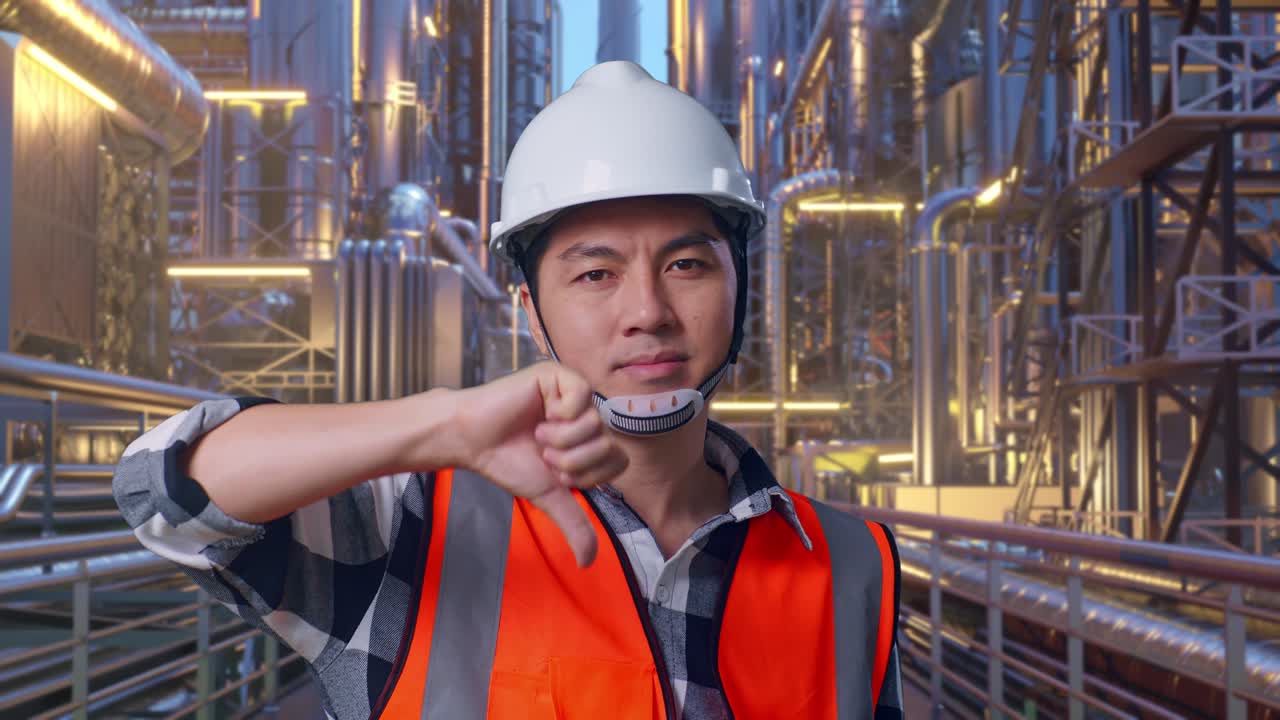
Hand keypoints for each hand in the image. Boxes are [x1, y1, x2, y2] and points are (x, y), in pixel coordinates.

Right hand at [450, 362, 627, 566]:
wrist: (473, 440)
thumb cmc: (507, 461)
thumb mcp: (548, 496)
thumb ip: (573, 524)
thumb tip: (588, 562)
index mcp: (588, 441)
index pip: (619, 461)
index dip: (589, 475)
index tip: (558, 474)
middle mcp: (586, 417)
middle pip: (608, 444)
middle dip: (571, 461)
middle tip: (544, 454)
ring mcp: (574, 394)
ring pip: (594, 424)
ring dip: (560, 439)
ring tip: (537, 434)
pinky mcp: (559, 376)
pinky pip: (582, 397)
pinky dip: (559, 415)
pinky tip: (540, 414)